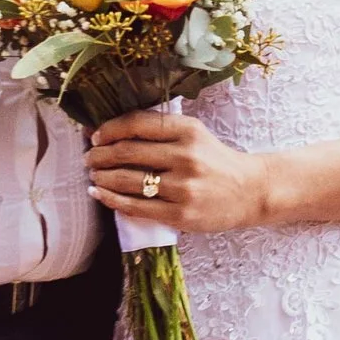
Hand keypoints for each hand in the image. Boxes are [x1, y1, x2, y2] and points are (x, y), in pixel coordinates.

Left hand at [87, 106, 271, 234]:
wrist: (250, 192)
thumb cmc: (215, 161)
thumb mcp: (195, 135)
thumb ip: (159, 131)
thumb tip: (110, 131)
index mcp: (188, 131)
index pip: (137, 124)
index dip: (109, 129)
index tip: (96, 136)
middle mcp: (185, 157)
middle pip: (127, 152)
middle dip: (100, 155)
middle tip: (89, 158)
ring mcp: (183, 188)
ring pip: (127, 181)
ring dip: (102, 177)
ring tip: (93, 175)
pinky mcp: (180, 215)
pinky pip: (136, 207)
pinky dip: (112, 199)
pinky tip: (100, 194)